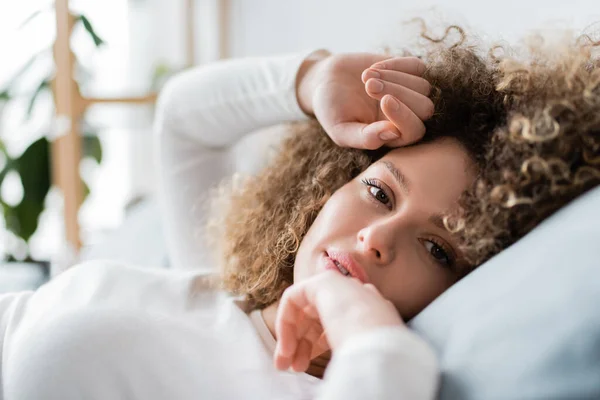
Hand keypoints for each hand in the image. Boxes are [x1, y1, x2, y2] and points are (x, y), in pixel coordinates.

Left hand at [273, 270, 403, 372]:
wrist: (379, 345)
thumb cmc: (374, 361)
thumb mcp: (357, 357)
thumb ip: (343, 350)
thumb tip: (336, 370)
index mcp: (371, 314)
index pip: (338, 325)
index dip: (317, 346)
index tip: (307, 366)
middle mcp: (357, 297)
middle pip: (319, 318)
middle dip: (302, 345)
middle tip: (292, 368)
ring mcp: (341, 286)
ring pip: (306, 310)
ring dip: (292, 337)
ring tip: (284, 364)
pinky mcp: (323, 281)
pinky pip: (294, 299)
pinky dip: (286, 322)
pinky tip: (286, 346)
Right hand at [297, 52, 433, 149]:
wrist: (325, 82)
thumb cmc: (332, 111)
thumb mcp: (341, 130)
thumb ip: (365, 138)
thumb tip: (393, 133)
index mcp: (393, 135)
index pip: (414, 131)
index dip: (404, 117)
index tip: (383, 101)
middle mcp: (406, 115)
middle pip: (425, 108)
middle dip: (399, 94)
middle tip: (369, 86)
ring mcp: (409, 92)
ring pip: (422, 87)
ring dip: (394, 79)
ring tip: (366, 77)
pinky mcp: (407, 71)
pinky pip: (418, 67)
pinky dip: (397, 65)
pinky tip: (374, 67)